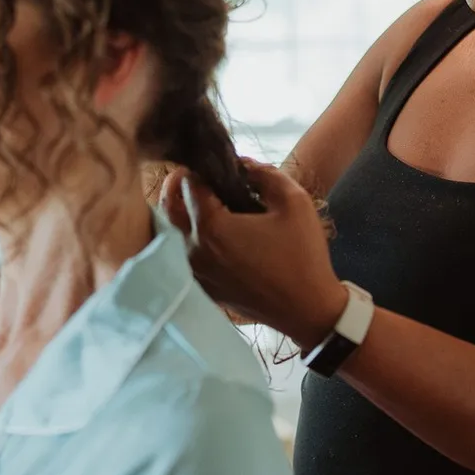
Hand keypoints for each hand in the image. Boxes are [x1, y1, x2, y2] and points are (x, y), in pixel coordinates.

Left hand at [161, 161, 347, 347]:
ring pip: (171, 233)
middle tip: (201, 178)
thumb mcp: (293, 202)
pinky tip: (213, 234)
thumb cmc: (303, 255)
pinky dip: (188, 238)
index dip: (202, 169)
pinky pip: (182, 255)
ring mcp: (195, 272)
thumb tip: (242, 164)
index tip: (219, 167)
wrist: (307, 309)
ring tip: (207, 204)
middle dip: (180, 186)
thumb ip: (265, 174)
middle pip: (168, 207)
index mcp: (211, 228)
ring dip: (182, 213)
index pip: (188, 184)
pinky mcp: (202, 288)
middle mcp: (193, 251)